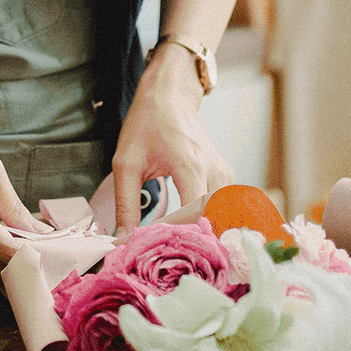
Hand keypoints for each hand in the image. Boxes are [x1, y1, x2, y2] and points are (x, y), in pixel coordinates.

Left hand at [111, 48, 235, 234]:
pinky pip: (224, 209)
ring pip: (222, 218)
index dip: (178, 237)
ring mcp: (225, 174)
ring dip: (203, 233)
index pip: (194, 215)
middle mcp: (214, 171)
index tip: (157, 248)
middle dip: (192, 242)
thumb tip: (123, 238)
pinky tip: (191, 230)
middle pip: (213, 222)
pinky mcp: (226, 177)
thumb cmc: (147, 123)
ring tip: (180, 246)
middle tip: (169, 254)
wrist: (170, 95)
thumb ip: (125, 204)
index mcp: (190, 166)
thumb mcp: (126, 163)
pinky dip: (210, 222)